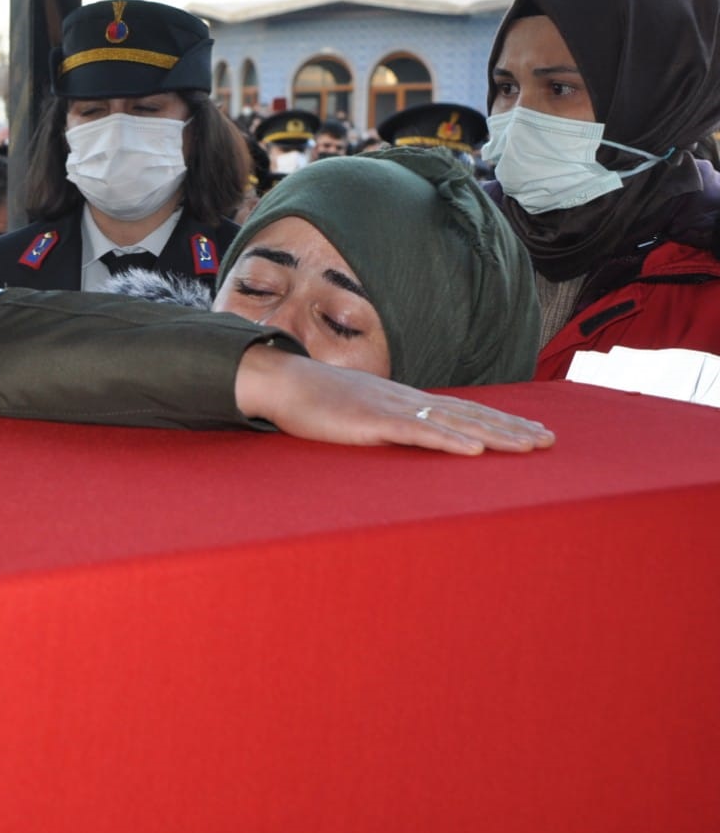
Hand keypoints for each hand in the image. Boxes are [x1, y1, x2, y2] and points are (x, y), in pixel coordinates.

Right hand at [234, 343, 554, 454]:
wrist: (284, 382)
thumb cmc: (316, 400)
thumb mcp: (360, 411)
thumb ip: (386, 422)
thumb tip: (407, 433)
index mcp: (406, 400)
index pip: (465, 410)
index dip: (501, 421)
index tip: (533, 431)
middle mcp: (408, 401)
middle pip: (471, 415)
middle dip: (511, 430)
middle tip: (549, 441)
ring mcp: (393, 410)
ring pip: (454, 425)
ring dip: (494, 437)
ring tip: (528, 447)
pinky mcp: (373, 423)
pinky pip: (417, 434)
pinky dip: (448, 442)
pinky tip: (473, 451)